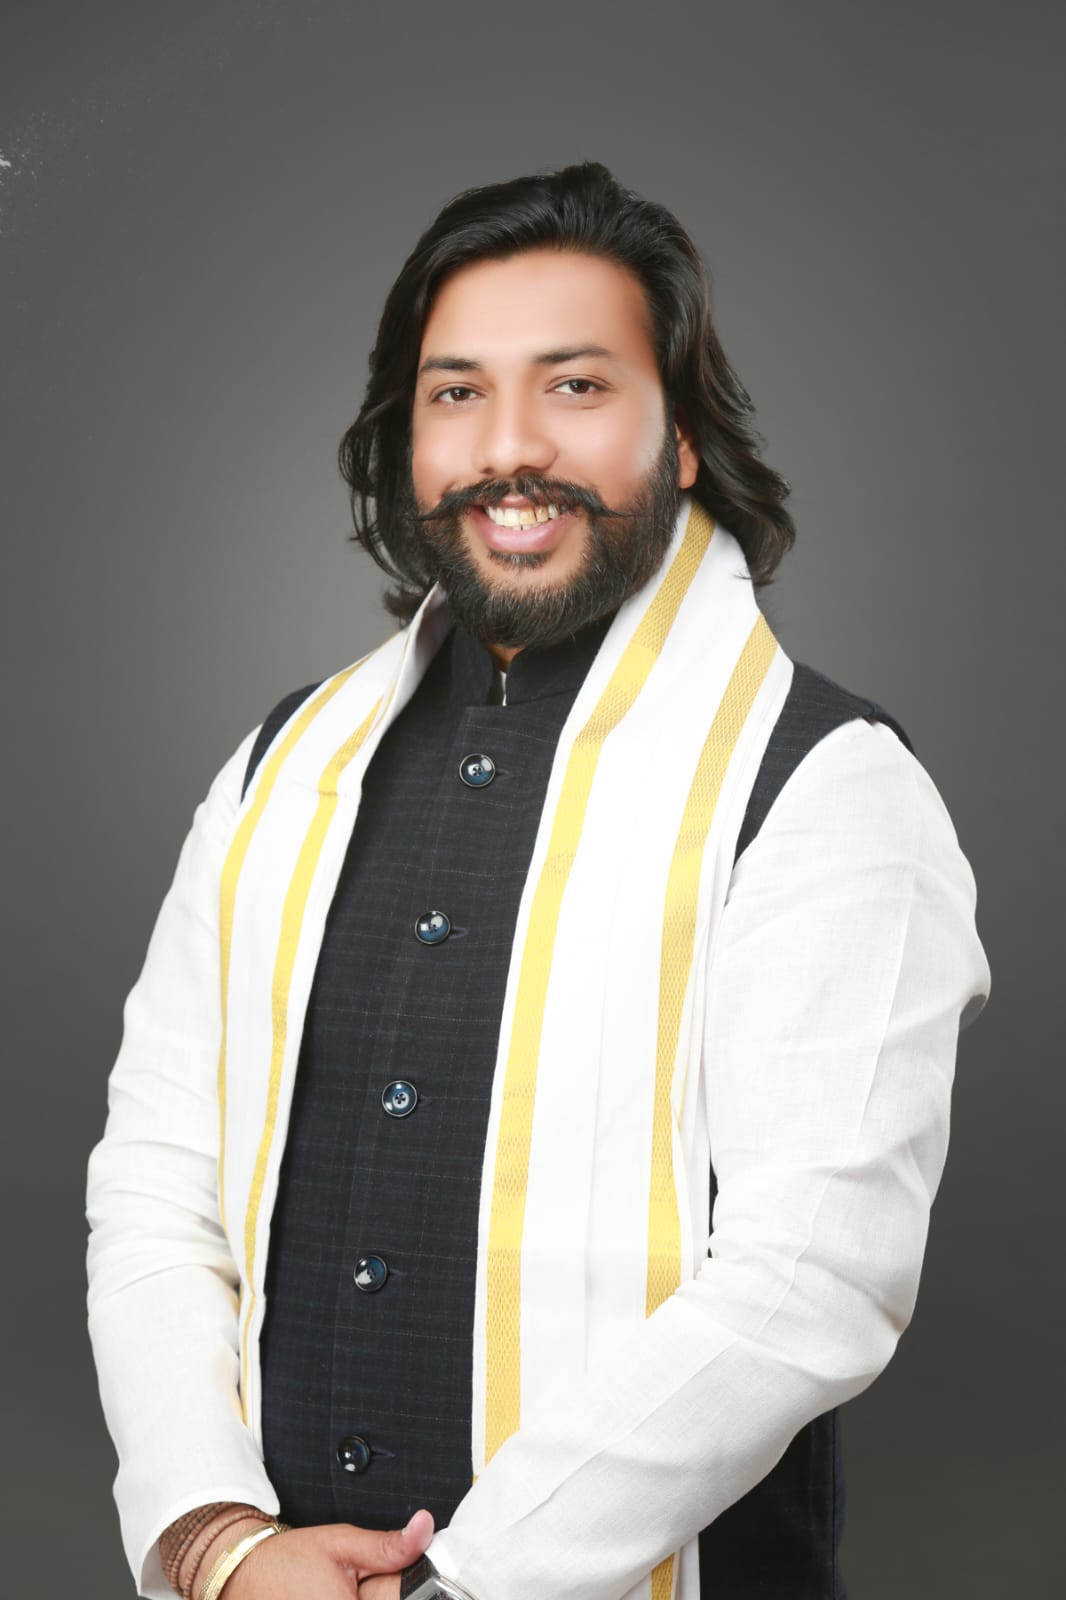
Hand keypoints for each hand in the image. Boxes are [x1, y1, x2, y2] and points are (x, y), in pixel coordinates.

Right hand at [217, 1510, 432, 1598]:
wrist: (243, 1576)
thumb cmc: (287, 1561)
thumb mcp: (341, 1543)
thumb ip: (388, 1546)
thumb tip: (424, 1528)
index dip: (399, 1594)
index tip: (391, 1585)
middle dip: (379, 1596)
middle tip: (359, 1586)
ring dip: (364, 1599)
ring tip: (348, 1591)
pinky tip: (335, 1596)